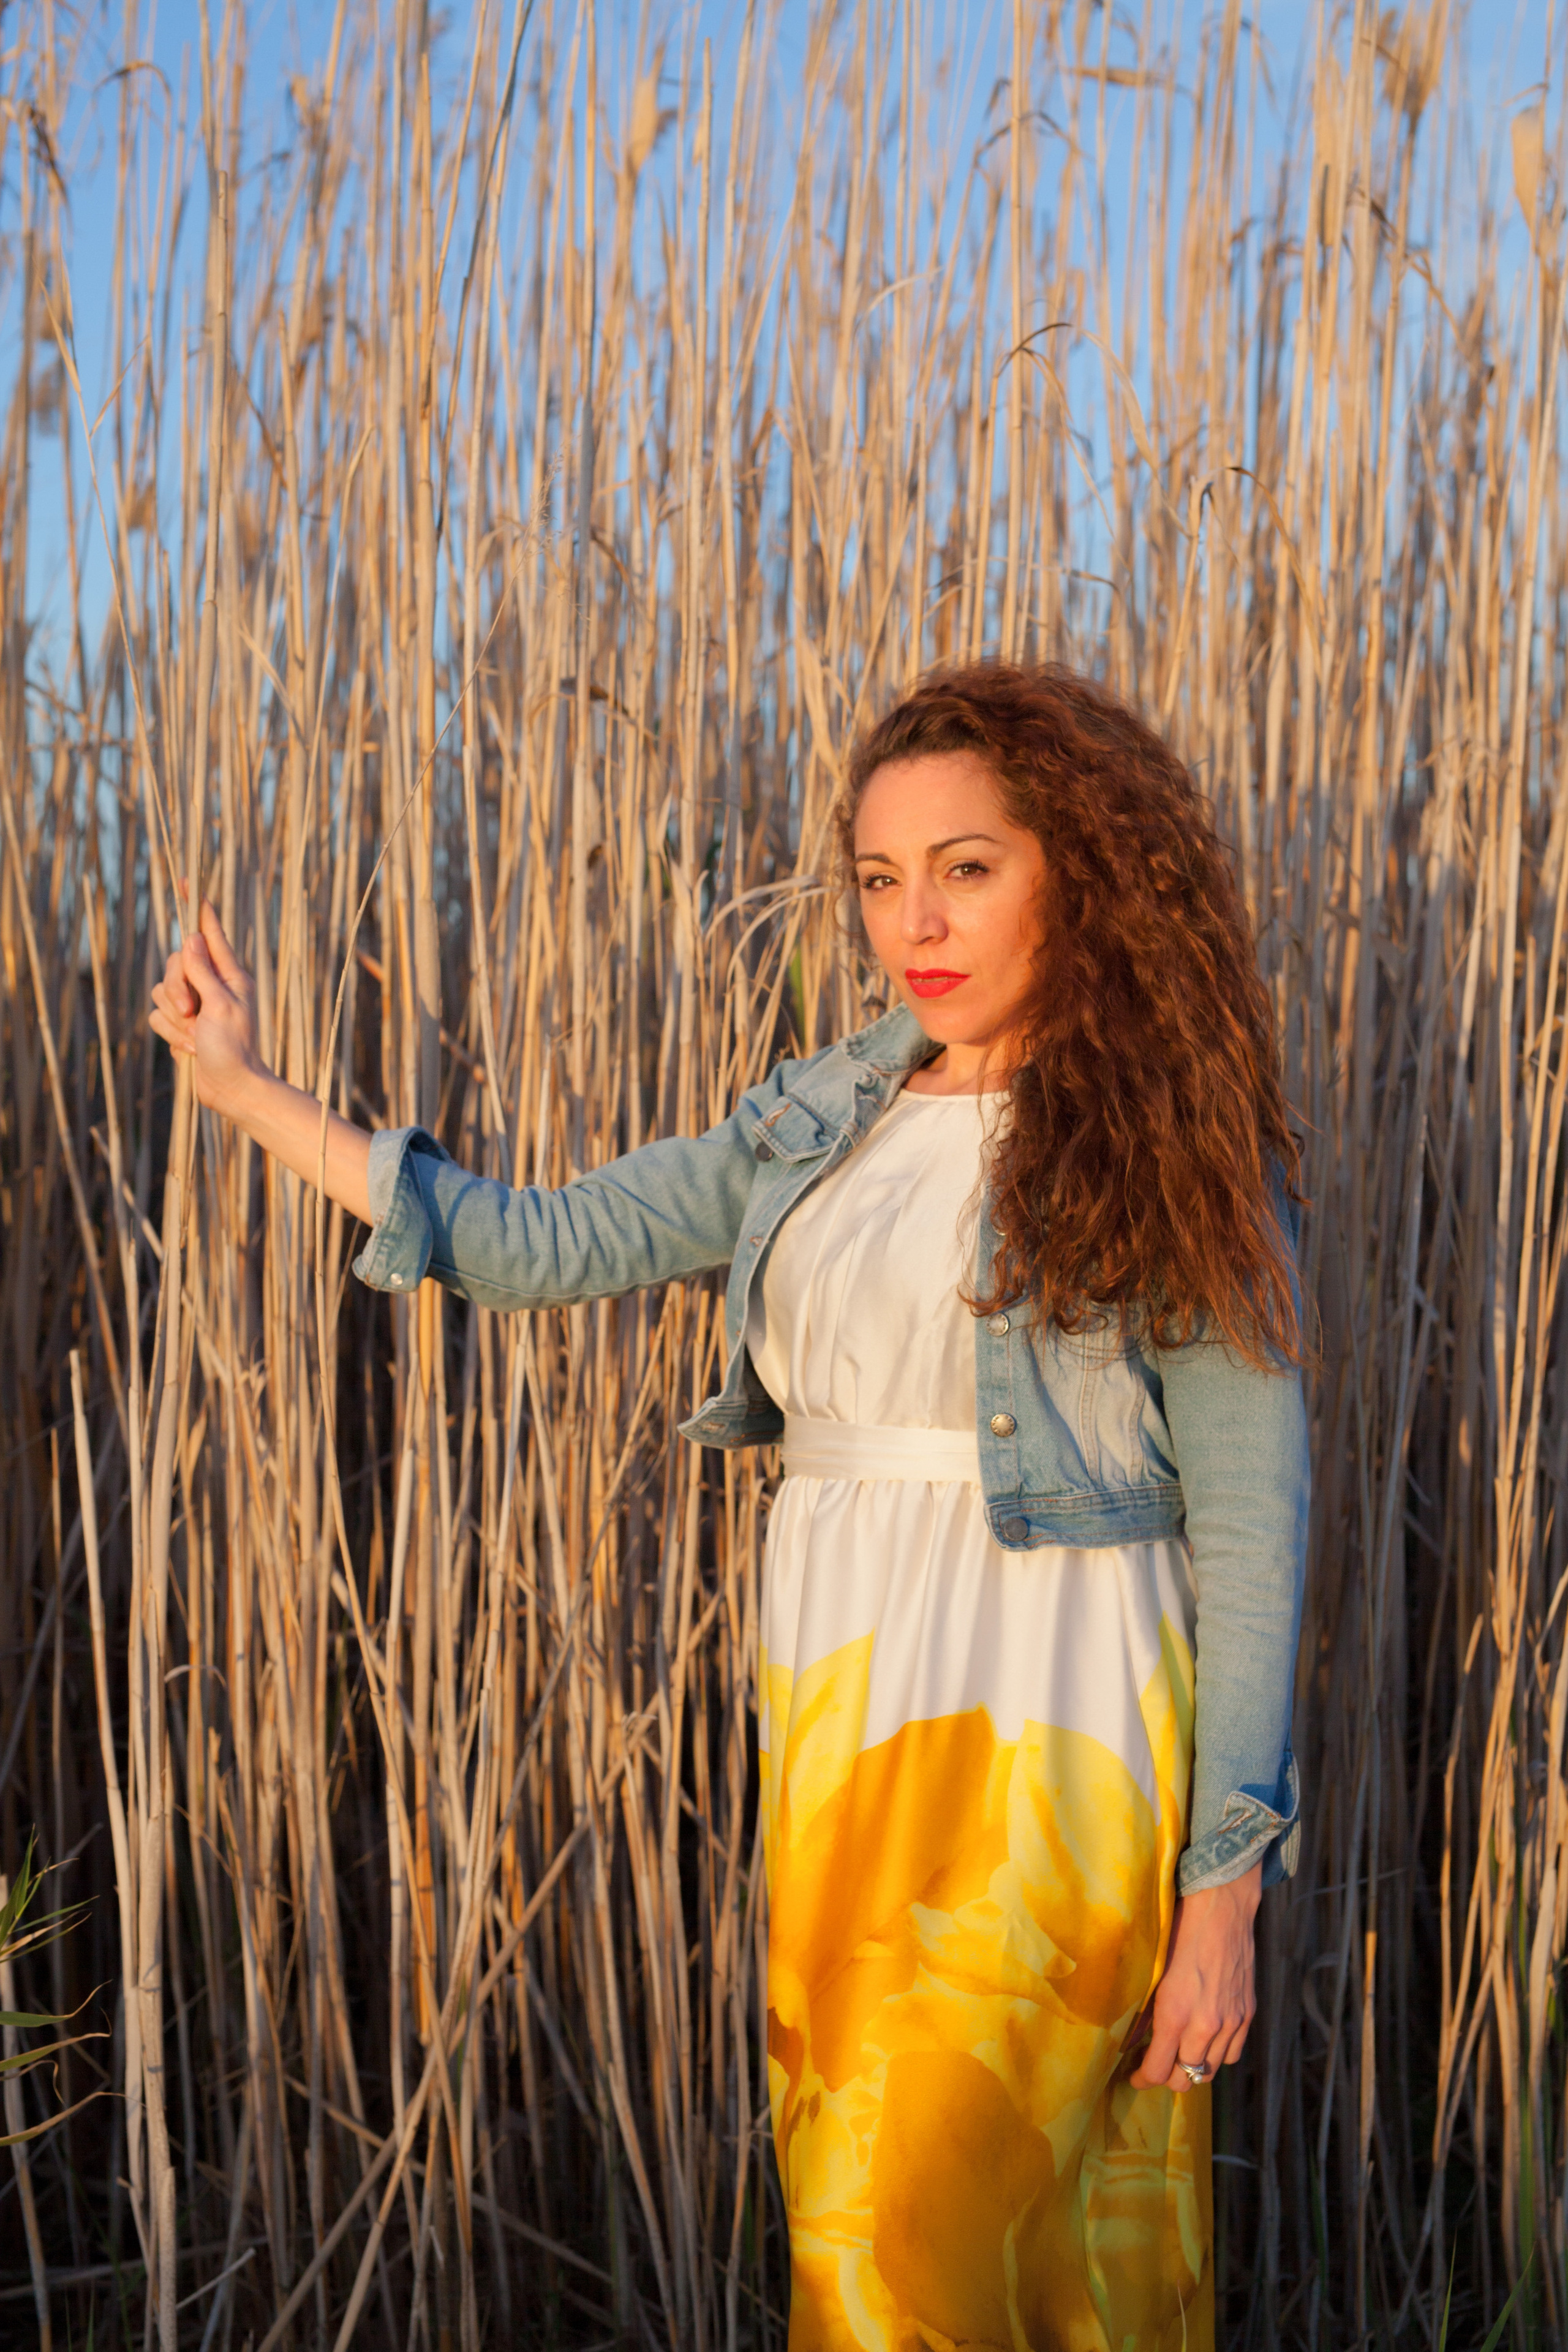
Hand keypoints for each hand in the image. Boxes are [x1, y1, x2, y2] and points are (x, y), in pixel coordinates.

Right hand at [149, 899, 262, 1116]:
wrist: (232, 1089)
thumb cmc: (234, 1048)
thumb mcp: (221, 1005)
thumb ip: (202, 971)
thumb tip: (190, 937)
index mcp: (230, 974)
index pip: (209, 933)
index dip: (198, 908)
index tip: (189, 881)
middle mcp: (212, 984)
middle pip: (175, 963)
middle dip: (176, 989)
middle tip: (194, 1014)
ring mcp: (195, 1004)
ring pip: (161, 991)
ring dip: (176, 1019)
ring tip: (197, 1036)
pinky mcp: (182, 1024)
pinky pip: (158, 1016)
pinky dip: (172, 1034)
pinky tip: (191, 1049)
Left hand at [1128, 1861, 1261, 2091]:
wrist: (1222, 1907)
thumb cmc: (1180, 1931)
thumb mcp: (1154, 1972)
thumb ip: (1149, 2011)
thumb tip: (1138, 2038)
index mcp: (1176, 2014)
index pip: (1159, 2071)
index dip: (1143, 2079)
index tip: (1135, 2077)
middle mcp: (1206, 2025)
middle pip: (1185, 2080)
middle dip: (1167, 2076)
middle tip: (1156, 2063)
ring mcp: (1231, 2022)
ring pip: (1210, 2071)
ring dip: (1193, 2067)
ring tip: (1181, 2051)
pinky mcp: (1247, 2014)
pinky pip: (1232, 2054)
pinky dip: (1218, 2053)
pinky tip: (1207, 2038)